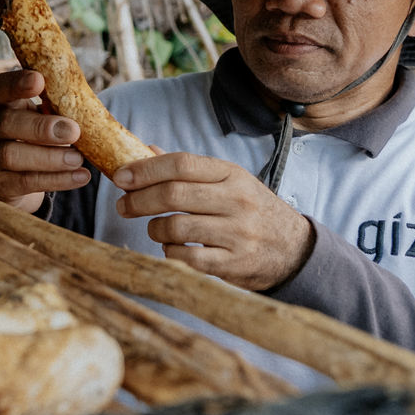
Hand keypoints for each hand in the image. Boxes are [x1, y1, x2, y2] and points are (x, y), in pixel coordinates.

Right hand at [0, 69, 90, 212]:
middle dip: (41, 127)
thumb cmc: (33, 140)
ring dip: (50, 158)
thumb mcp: (39, 119)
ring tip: (78, 159)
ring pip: (12, 155)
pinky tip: (80, 176)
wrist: (11, 180)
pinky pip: (25, 182)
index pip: (2, 87)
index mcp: (0, 104)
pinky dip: (56, 180)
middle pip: (7, 124)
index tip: (39, 80)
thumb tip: (89, 112)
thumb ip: (55, 111)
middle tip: (73, 132)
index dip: (18, 83)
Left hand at [113, 152, 315, 290]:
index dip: (145, 169)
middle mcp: (237, 200)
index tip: (120, 177)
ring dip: (154, 228)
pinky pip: (186, 258)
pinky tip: (172, 248)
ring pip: (176, 227)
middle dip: (138, 200)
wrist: (294, 249)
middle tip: (123, 206)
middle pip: (173, 194)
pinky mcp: (234, 263)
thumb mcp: (228, 181)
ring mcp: (238, 233)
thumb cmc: (250, 210)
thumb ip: (188, 169)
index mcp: (232, 174)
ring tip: (155, 228)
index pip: (182, 164)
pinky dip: (169, 253)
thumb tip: (145, 150)